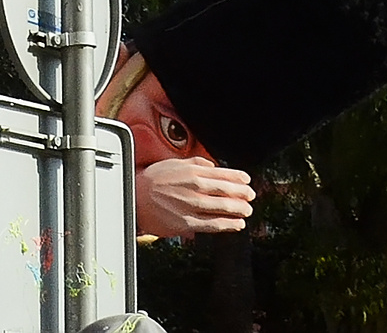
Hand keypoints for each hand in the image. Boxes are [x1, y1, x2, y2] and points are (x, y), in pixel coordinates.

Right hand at [135, 156, 252, 236]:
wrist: (135, 197)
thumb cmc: (152, 180)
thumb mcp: (173, 163)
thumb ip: (194, 162)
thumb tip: (212, 165)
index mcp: (191, 171)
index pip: (222, 173)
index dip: (238, 178)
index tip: (247, 180)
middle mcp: (194, 187)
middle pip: (226, 190)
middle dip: (243, 193)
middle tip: (251, 196)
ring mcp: (192, 205)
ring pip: (223, 207)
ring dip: (239, 209)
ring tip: (247, 210)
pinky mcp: (188, 222)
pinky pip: (214, 224)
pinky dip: (229, 224)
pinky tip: (237, 224)